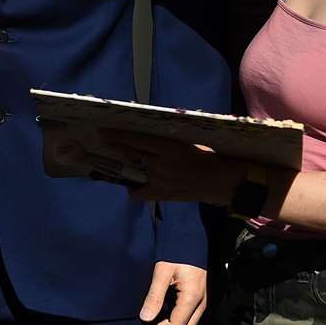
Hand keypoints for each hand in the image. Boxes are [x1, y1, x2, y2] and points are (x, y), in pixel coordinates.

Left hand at [107, 131, 241, 204]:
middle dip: (116, 145)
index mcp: (170, 147)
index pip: (138, 139)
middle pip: (132, 152)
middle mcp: (162, 162)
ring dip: (128, 165)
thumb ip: (166, 142)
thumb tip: (146, 136)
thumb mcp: (187, 142)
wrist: (222, 181)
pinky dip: (135, 190)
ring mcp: (161, 179)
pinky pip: (140, 193)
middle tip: (103, 139)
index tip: (105, 131)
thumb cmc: (206, 157)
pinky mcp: (163, 193)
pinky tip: (135, 187)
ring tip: (124, 161)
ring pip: (135, 171)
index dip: (119, 135)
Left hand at [139, 260, 207, 324]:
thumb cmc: (176, 254)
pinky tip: (158, 324)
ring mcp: (201, 305)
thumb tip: (144, 318)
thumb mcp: (162, 272)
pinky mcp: (198, 302)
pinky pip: (186, 322)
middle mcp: (200, 306)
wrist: (190, 240)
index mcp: (192, 299)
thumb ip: (154, 296)